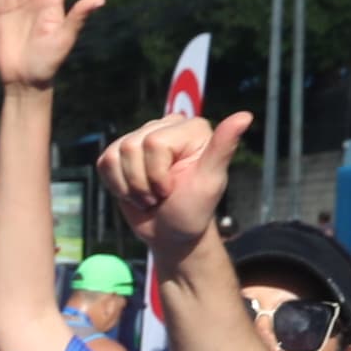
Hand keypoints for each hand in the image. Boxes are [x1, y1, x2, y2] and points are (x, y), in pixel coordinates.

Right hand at [100, 111, 246, 263]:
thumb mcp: (210, 182)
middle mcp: (167, 125)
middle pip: (132, 147)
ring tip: (149, 196)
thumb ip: (223, 148)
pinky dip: (116, 185)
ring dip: (130, 186)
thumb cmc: (193, 211)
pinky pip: (104, 162)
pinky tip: (134, 192)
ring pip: (116, 155)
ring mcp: (142, 137)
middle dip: (143, 182)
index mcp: (191, 128)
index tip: (173, 189)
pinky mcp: (122, 153)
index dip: (158, 174)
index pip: (155, 143)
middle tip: (161, 195)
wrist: (171, 234)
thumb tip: (245, 116)